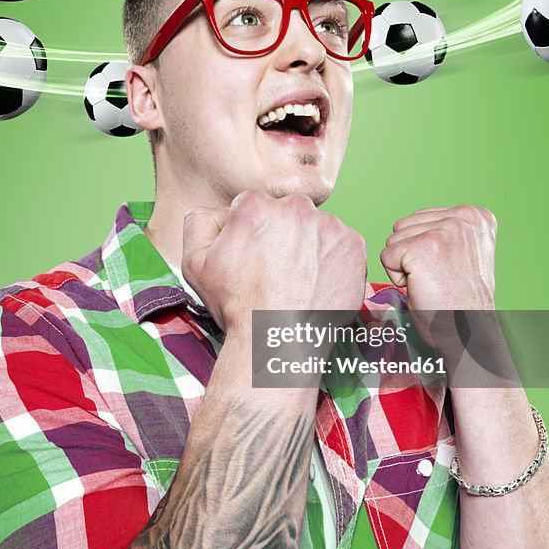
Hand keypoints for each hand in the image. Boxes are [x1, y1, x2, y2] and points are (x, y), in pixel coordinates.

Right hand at [182, 190, 367, 335]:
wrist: (278, 343)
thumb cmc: (237, 307)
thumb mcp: (195, 264)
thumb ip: (199, 223)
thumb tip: (219, 211)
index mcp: (256, 206)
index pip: (254, 205)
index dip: (251, 232)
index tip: (255, 258)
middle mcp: (295, 207)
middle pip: (287, 212)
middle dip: (282, 234)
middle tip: (276, 270)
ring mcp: (329, 225)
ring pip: (316, 226)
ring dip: (309, 244)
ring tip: (298, 279)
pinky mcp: (353, 245)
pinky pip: (341, 243)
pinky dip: (332, 258)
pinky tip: (318, 281)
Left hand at [379, 205, 497, 354]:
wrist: (468, 333)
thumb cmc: (461, 300)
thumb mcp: (464, 252)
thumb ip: (445, 229)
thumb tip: (414, 221)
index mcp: (476, 215)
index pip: (420, 218)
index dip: (424, 248)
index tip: (448, 269)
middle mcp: (464, 217)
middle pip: (404, 225)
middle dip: (411, 254)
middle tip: (438, 277)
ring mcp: (444, 231)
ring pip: (393, 240)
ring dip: (404, 265)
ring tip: (431, 282)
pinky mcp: (423, 248)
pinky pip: (386, 256)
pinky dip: (396, 278)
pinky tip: (421, 287)